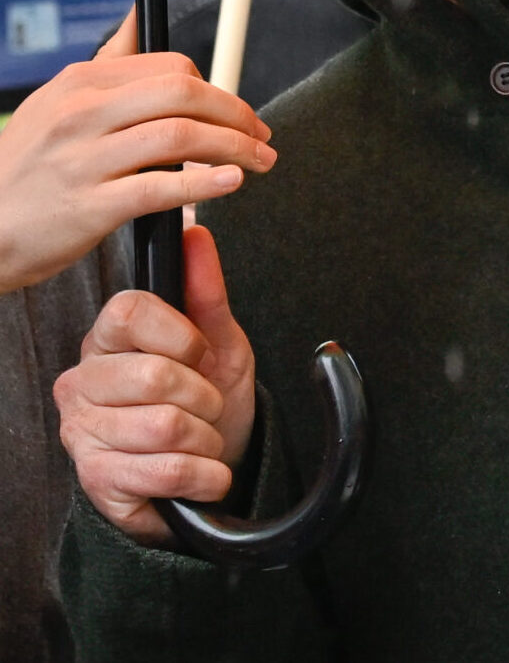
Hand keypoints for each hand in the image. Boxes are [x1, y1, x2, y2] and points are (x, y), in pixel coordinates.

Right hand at [0, 10, 274, 294]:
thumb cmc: (26, 168)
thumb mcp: (56, 101)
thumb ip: (108, 61)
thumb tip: (140, 13)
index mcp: (81, 83)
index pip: (173, 68)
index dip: (217, 90)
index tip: (237, 113)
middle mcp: (81, 114)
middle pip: (184, 94)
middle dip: (236, 114)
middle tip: (261, 136)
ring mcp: (82, 160)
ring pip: (180, 137)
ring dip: (234, 148)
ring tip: (258, 162)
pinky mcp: (86, 207)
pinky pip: (158, 188)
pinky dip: (203, 184)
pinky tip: (229, 183)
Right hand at [55, 224, 256, 544]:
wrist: (210, 465)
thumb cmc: (208, 396)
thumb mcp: (218, 340)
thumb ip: (206, 289)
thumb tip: (194, 234)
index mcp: (109, 337)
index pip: (129, 311)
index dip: (179, 334)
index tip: (200, 352)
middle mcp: (84, 381)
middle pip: (154, 375)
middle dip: (203, 395)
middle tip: (208, 405)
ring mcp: (83, 432)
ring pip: (164, 426)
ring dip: (206, 437)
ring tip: (204, 438)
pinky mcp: (96, 479)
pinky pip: (166, 470)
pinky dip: (204, 474)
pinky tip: (206, 473)